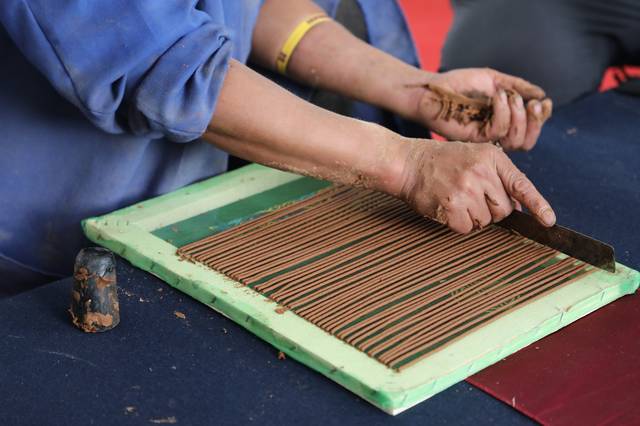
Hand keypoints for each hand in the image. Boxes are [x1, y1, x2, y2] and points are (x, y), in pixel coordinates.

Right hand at [399, 139, 555, 232]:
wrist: (408, 163)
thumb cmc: (442, 162)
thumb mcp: (475, 157)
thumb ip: (498, 176)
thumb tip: (517, 207)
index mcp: (492, 158)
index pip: (521, 185)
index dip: (538, 205)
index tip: (549, 221)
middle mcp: (481, 172)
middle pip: (504, 209)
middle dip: (491, 209)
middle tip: (471, 196)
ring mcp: (466, 189)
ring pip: (485, 221)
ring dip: (472, 217)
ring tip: (456, 199)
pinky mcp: (451, 206)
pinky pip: (466, 228)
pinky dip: (457, 223)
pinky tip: (447, 208)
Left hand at [412, 68, 552, 150]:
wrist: (433, 89)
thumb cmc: (458, 84)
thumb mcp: (493, 80)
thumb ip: (517, 87)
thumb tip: (542, 94)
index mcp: (503, 122)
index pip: (529, 130)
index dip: (541, 119)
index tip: (545, 102)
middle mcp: (495, 134)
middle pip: (526, 142)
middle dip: (535, 123)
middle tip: (533, 104)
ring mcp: (484, 138)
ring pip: (515, 140)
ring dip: (519, 116)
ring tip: (509, 96)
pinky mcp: (473, 138)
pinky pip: (497, 131)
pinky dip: (502, 112)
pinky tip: (496, 96)